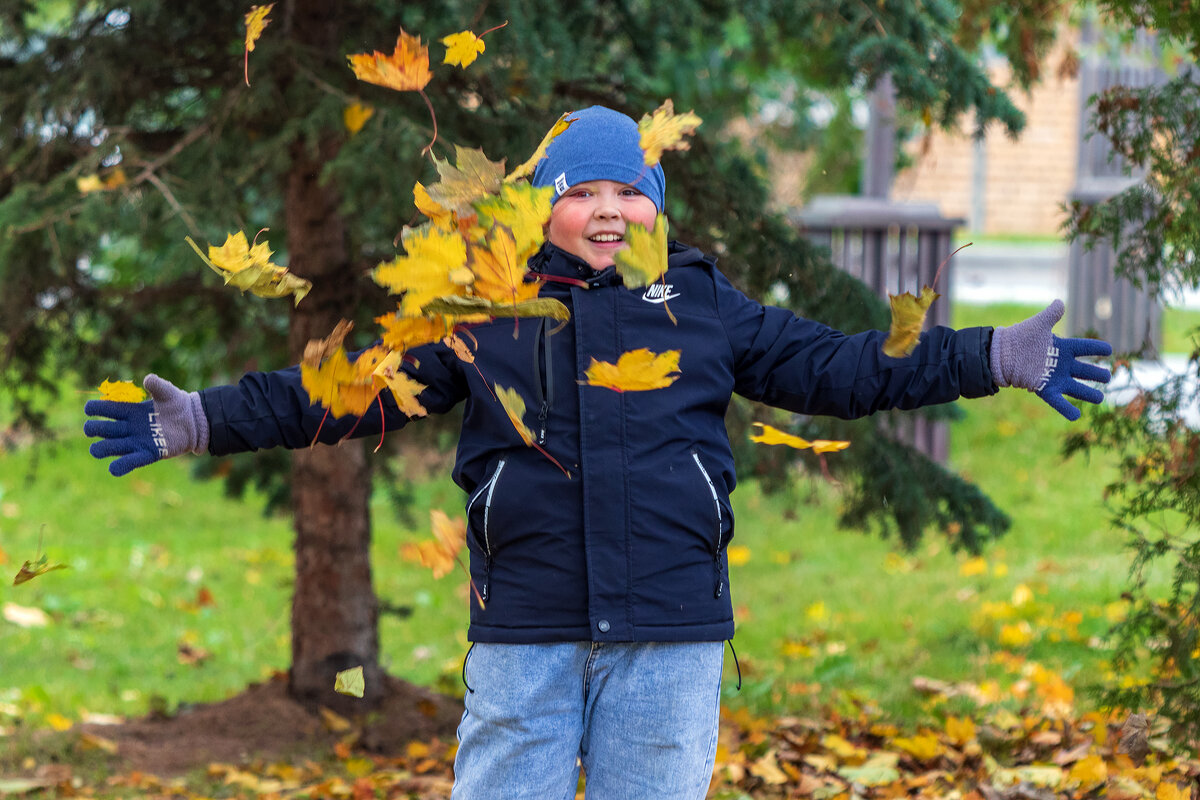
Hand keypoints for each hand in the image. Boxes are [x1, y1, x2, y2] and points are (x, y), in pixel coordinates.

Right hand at [84, 374, 208, 475]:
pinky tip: (114, 469)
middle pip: (103, 429)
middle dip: (93, 429)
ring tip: (96, 450)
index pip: (106, 409)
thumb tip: (148, 379)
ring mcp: (137, 441)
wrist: (193, 421)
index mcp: (130, 411)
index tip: (89, 409)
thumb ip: (158, 385)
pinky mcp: (148, 453)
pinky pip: (131, 461)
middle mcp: (129, 427)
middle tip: (91, 429)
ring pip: (111, 447)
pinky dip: (121, 466)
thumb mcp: (168, 392)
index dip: (94, 409)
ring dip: (102, 449)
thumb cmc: (177, 404)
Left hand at [990, 300, 1112, 420]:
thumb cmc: (1019, 337)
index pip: (1084, 347)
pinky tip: (1076, 416)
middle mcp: (1061, 364)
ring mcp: (1054, 378)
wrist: (1001, 353)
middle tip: (1107, 377)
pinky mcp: (1043, 388)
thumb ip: (1050, 315)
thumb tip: (1060, 303)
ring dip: (1088, 393)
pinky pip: (1057, 400)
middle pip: (1084, 370)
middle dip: (1097, 374)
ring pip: (1076, 387)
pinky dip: (1066, 409)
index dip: (1097, 348)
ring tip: (1101, 398)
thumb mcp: (1037, 325)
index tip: (1109, 349)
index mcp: (1063, 348)